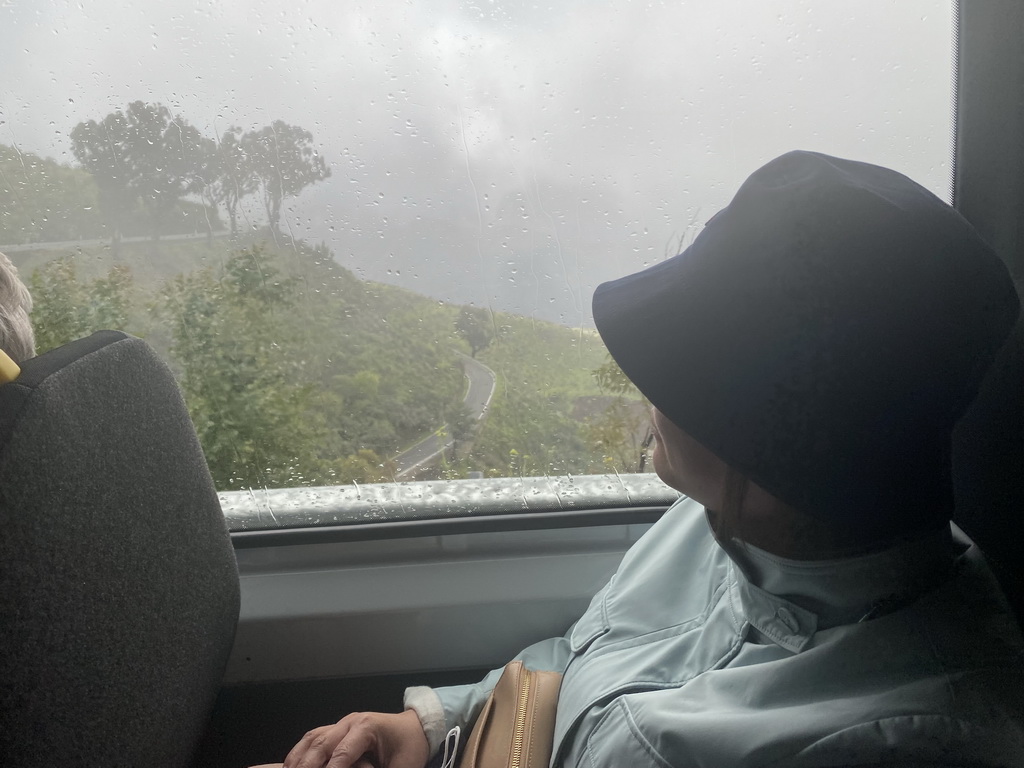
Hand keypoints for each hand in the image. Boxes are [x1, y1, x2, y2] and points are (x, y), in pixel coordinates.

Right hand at [282, 709, 429, 767]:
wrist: (415, 727)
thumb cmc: (410, 747)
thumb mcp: (403, 766)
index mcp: (367, 727)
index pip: (341, 753)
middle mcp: (351, 722)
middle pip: (321, 743)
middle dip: (306, 765)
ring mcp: (342, 723)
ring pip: (313, 739)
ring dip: (298, 758)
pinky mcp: (338, 729)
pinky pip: (314, 738)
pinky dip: (300, 752)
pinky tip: (291, 765)